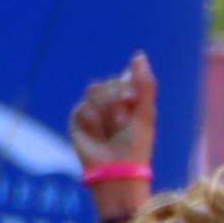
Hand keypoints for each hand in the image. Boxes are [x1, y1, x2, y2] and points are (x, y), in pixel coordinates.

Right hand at [70, 53, 155, 178]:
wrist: (118, 168)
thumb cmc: (137, 144)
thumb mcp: (145, 112)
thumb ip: (144, 83)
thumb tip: (139, 54)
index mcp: (129, 100)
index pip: (123, 78)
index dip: (126, 86)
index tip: (132, 99)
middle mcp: (111, 103)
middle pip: (107, 82)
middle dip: (117, 100)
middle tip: (122, 122)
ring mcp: (94, 110)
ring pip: (93, 91)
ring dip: (106, 110)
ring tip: (112, 129)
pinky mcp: (78, 120)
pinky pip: (82, 108)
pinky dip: (93, 122)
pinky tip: (98, 136)